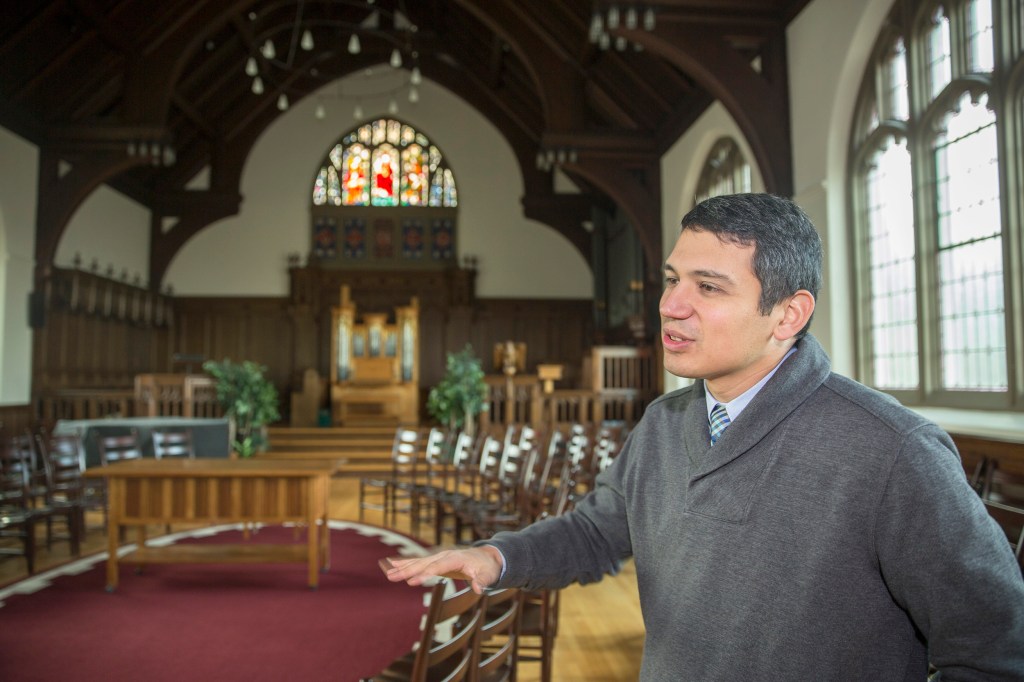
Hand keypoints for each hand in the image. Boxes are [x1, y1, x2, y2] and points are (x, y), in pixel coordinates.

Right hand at [381, 545, 503, 593]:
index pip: (437, 567)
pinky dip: (406, 563)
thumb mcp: (488, 575)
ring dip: (402, 567)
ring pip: (418, 562)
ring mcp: (439, 557)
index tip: (411, 582)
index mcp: (455, 558)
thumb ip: (483, 581)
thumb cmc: (488, 567)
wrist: (488, 558)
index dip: (424, 574)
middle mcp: (444, 555)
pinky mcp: (436, 561)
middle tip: (392, 577)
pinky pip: (419, 562)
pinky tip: (393, 565)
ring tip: (388, 572)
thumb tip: (479, 589)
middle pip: (423, 563)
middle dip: (407, 570)